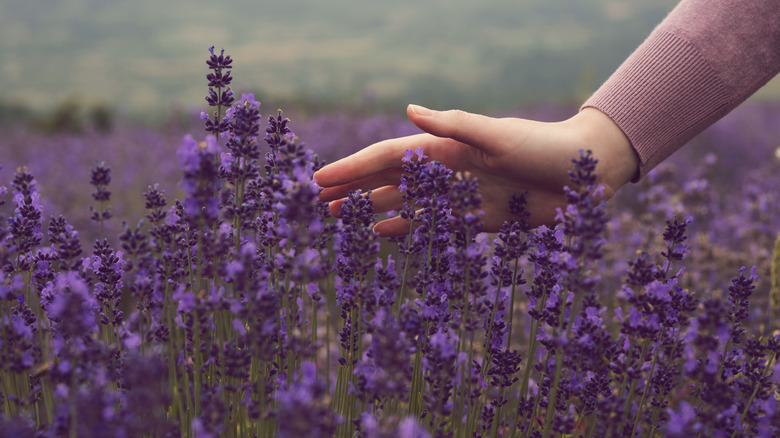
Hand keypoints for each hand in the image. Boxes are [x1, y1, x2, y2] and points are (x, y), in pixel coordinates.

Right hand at [314, 104, 638, 236]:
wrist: (586, 173)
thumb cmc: (545, 147)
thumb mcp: (500, 135)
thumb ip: (455, 126)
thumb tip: (409, 109)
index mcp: (446, 147)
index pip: (388, 157)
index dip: (353, 169)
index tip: (321, 180)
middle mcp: (447, 171)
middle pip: (390, 180)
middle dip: (355, 189)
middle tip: (321, 202)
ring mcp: (459, 195)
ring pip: (405, 203)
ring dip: (373, 208)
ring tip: (342, 217)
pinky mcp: (477, 218)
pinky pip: (433, 225)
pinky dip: (407, 228)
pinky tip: (384, 233)